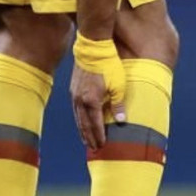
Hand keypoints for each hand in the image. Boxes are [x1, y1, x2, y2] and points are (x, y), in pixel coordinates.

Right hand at [70, 34, 126, 149]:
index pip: (94, 125)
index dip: (98, 136)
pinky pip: (76, 109)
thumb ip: (118, 104)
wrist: (93, 47)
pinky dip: (79, 118)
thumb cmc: (109, 65)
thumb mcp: (119, 85)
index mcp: (91, 101)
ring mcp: (74, 94)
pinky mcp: (73, 88)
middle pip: (83, 124)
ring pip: (78, 117)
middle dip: (89, 137)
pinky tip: (82, 121)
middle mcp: (79, 100)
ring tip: (87, 140)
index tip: (102, 146)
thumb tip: (122, 121)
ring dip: (82, 130)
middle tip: (93, 148)